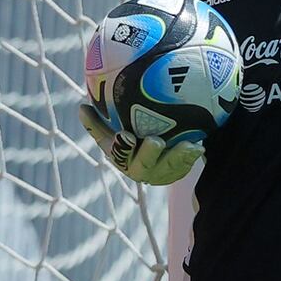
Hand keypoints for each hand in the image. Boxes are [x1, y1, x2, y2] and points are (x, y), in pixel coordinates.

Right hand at [79, 103, 203, 185]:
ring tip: (188, 145)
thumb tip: (81, 107)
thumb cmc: (129, 139)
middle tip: (156, 140)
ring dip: (178, 157)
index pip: (118, 154)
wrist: (154, 155)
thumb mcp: (111, 132)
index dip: (121, 147)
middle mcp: (140, 169)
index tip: (126, 135)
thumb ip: (97, 123)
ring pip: (169, 168)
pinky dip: (191, 157)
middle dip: (149, 154)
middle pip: (143, 165)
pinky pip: (185, 167)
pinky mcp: (176, 173)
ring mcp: (159, 173)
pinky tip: (199, 146)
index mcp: (122, 158)